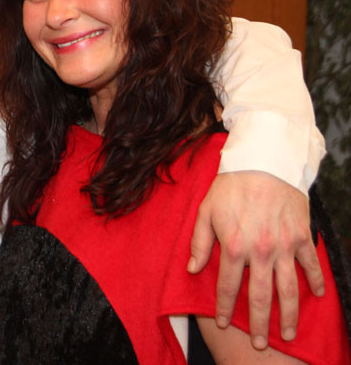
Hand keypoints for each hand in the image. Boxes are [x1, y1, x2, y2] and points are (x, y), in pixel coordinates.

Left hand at [188, 171, 324, 348]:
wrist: (263, 163)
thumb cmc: (230, 186)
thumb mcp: (205, 211)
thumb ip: (199, 242)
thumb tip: (192, 269)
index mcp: (234, 246)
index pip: (228, 286)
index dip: (225, 307)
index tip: (224, 323)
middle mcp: (260, 251)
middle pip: (261, 296)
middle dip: (260, 324)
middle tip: (259, 344)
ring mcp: (283, 246)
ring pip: (289, 289)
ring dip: (289, 314)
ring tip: (288, 334)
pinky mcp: (301, 237)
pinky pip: (310, 264)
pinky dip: (315, 282)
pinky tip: (315, 296)